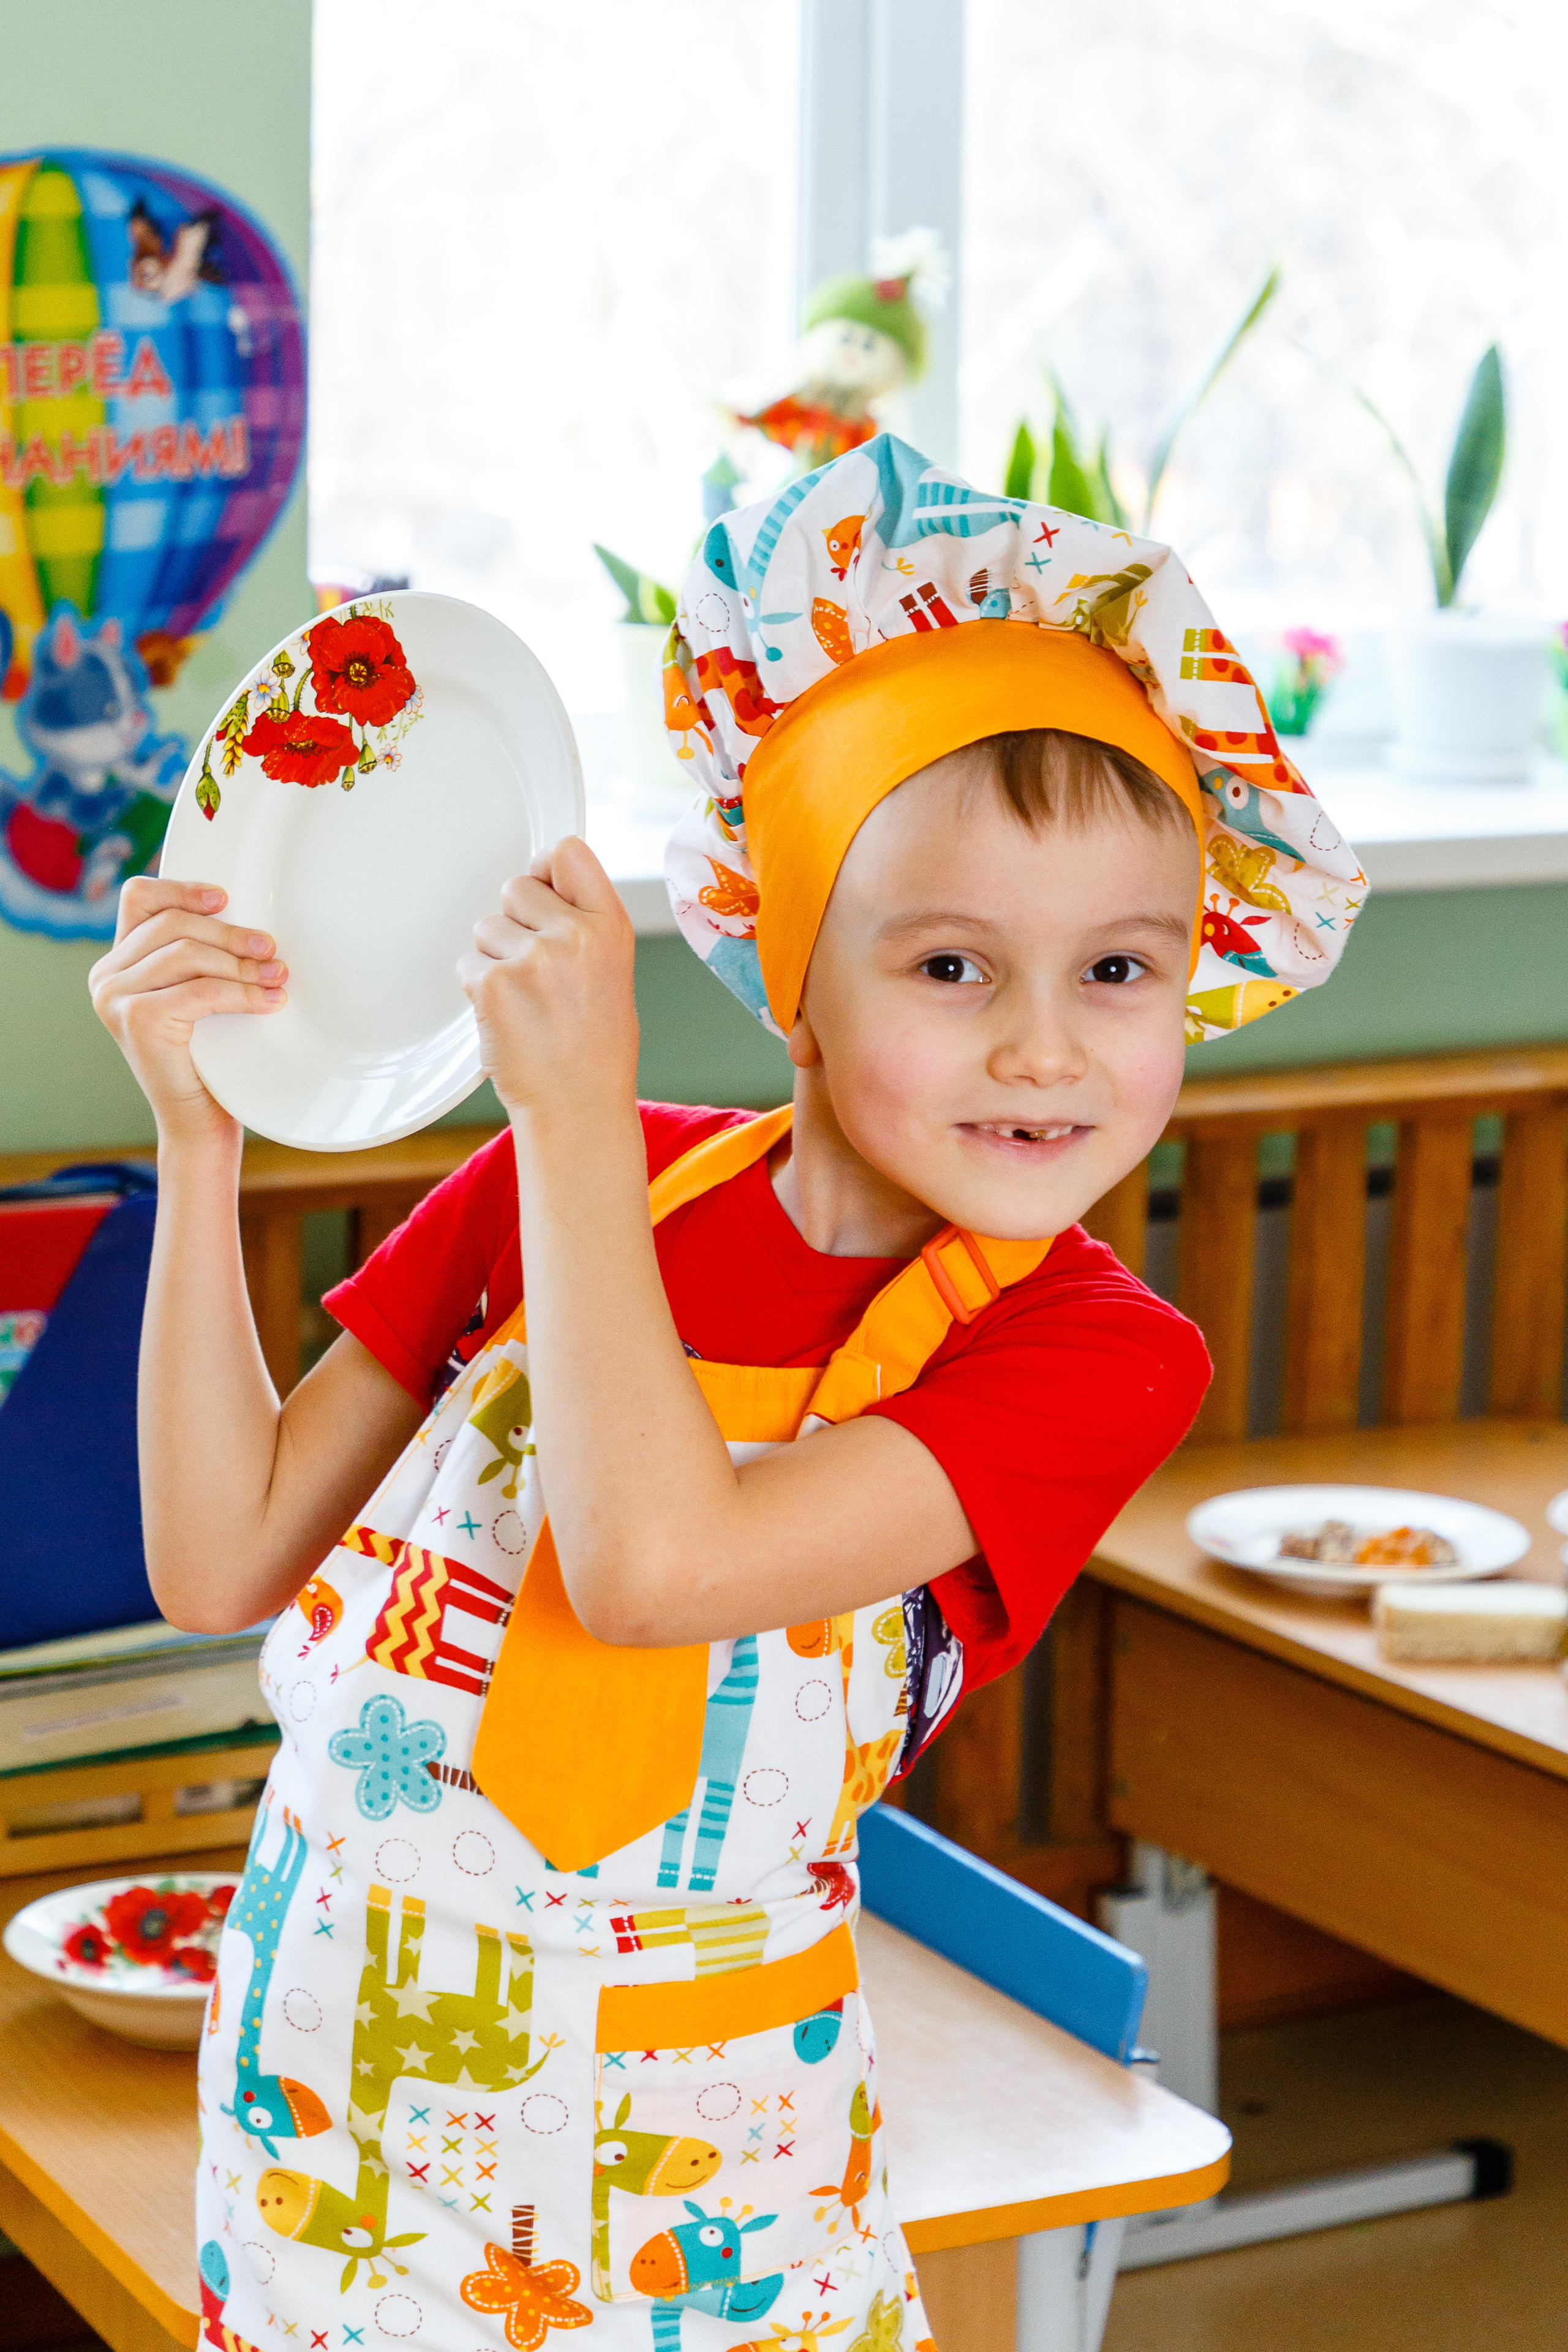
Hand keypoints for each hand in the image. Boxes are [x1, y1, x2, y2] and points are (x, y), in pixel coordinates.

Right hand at [89, 877, 287, 1139]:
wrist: (198, 1123)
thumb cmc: (210, 1058)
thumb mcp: (200, 995)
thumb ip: (201, 957)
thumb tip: (249, 921)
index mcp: (118, 962)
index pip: (139, 899)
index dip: (181, 889)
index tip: (226, 898)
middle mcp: (106, 977)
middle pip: (172, 924)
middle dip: (230, 934)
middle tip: (272, 951)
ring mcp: (114, 998)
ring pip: (186, 954)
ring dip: (241, 964)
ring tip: (277, 978)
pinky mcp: (136, 1020)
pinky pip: (200, 990)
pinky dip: (241, 993)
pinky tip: (269, 1001)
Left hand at [457, 838, 636, 1118]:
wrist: (578, 1107)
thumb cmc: (596, 1047)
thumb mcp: (612, 970)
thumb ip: (581, 922)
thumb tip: (542, 885)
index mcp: (609, 926)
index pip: (568, 852)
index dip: (546, 870)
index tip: (544, 893)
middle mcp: (573, 935)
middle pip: (515, 887)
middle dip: (515, 921)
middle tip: (537, 969)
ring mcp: (530, 959)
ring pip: (486, 927)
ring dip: (494, 958)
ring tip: (525, 1000)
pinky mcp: (492, 985)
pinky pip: (467, 964)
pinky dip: (478, 989)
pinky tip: (507, 1017)